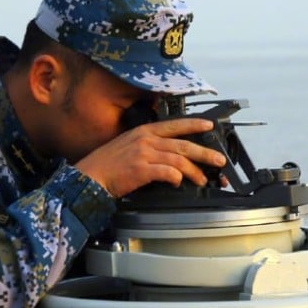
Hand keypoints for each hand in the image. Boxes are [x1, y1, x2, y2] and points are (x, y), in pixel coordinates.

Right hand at [75, 117, 226, 197]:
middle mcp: (145, 140)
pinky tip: (178, 183)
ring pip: (179, 160)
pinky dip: (176, 178)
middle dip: (204, 152)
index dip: (194, 124)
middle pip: (183, 144)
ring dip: (194, 171)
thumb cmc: (107, 165)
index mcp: (143, 132)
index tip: (209, 125)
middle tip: (218, 160)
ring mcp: (143, 154)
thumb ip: (148, 147)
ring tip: (202, 180)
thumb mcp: (128, 146)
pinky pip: (167, 172)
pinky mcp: (141, 170)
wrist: (89, 177)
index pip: (175, 124)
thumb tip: (169, 156)